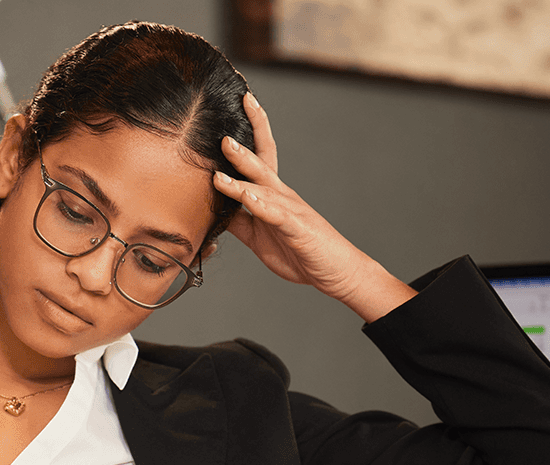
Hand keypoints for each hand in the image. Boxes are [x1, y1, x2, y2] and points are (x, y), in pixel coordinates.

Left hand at [214, 92, 414, 321]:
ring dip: (244, 166)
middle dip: (244, 135)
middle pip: (262, 159)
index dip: (247, 134)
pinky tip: (247, 196)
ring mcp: (290, 209)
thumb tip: (213, 209)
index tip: (238, 106)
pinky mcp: (297, 228)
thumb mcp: (258, 237)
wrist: (336, 272)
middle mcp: (282, 195)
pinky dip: (261, 204)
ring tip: (227, 148)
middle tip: (229, 110)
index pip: (258, 159)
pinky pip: (276, 213)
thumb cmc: (299, 253)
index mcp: (272, 196)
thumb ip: (238, 221)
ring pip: (264, 183)